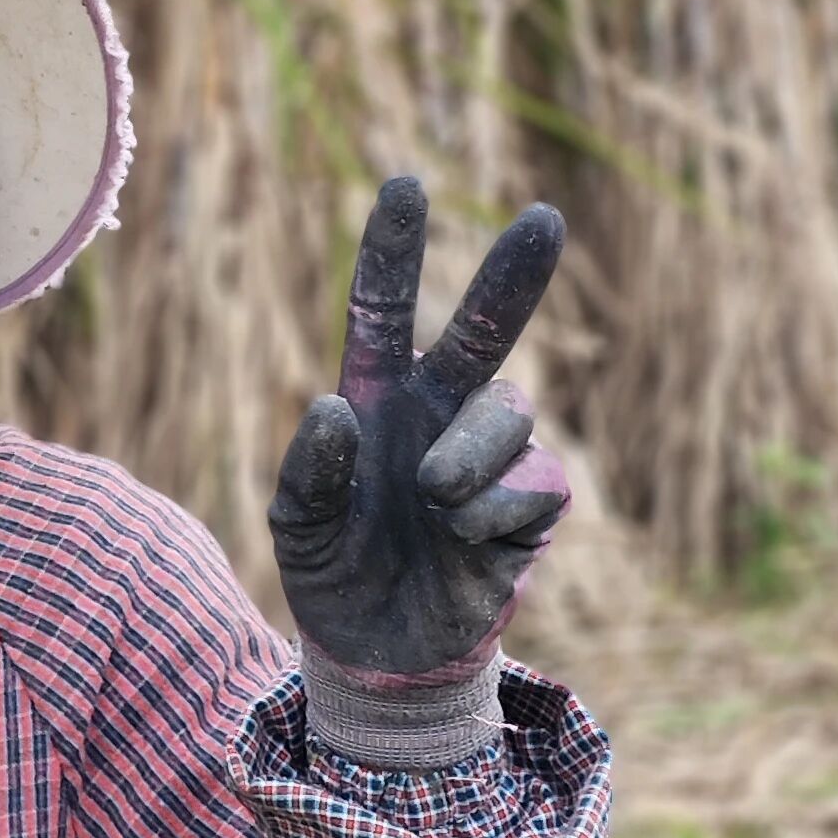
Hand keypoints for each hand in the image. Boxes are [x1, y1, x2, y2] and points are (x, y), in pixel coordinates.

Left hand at [269, 177, 569, 681]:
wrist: (381, 652)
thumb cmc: (333, 571)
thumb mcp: (294, 526)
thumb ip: (306, 469)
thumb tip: (336, 407)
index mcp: (377, 396)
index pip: (385, 309)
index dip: (395, 249)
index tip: (406, 184)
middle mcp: (440, 410)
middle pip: (487, 327)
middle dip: (513, 273)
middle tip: (542, 218)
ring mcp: (490, 455)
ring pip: (509, 408)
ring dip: (469, 450)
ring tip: (433, 496)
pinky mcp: (531, 504)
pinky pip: (536, 479)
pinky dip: (496, 508)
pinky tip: (467, 537)